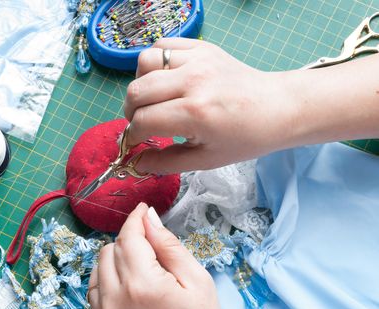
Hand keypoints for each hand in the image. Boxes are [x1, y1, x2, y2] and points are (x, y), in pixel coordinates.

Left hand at [88, 203, 227, 308]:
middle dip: (130, 241)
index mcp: (143, 284)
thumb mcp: (198, 283)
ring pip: (98, 268)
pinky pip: (94, 293)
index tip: (143, 210)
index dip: (136, 218)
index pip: (130, 236)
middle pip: (111, 249)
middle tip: (152, 251)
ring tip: (142, 272)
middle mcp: (115, 300)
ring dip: (116, 261)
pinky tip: (129, 290)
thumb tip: (150, 218)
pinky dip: (108, 283)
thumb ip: (170, 246)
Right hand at [124, 38, 296, 173]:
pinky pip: (162, 45)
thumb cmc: (244, 138)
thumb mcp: (206, 160)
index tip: (135, 143)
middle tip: (141, 123)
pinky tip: (163, 79)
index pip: (143, 121)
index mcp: (195, 113)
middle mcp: (192, 81)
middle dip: (131, 112)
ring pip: (145, 63)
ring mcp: (197, 59)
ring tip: (152, 99)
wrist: (277, 108)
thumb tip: (136, 162)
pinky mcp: (201, 48)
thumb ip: (166, 162)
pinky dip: (154, 62)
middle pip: (137, 91)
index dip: (133, 135)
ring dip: (140, 84)